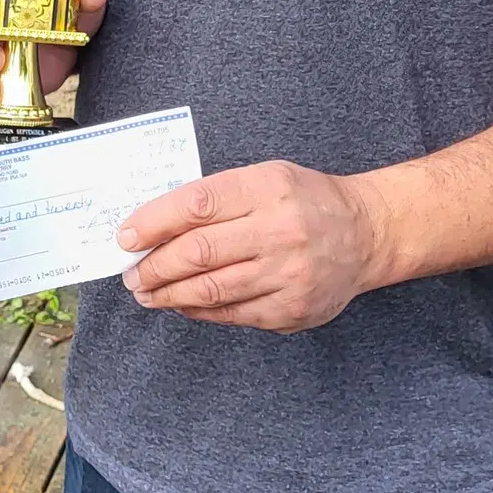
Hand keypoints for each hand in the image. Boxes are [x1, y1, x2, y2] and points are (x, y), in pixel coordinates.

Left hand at [118, 161, 386, 332]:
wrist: (367, 234)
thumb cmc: (305, 201)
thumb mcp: (265, 178)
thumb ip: (216, 197)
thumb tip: (155, 226)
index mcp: (267, 189)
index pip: (197, 205)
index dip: (153, 223)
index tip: (125, 237)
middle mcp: (279, 232)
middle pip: (198, 253)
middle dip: (154, 266)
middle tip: (131, 273)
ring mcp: (287, 274)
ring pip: (210, 290)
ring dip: (168, 293)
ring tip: (146, 291)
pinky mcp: (291, 309)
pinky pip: (232, 314)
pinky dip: (198, 310)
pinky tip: (181, 303)